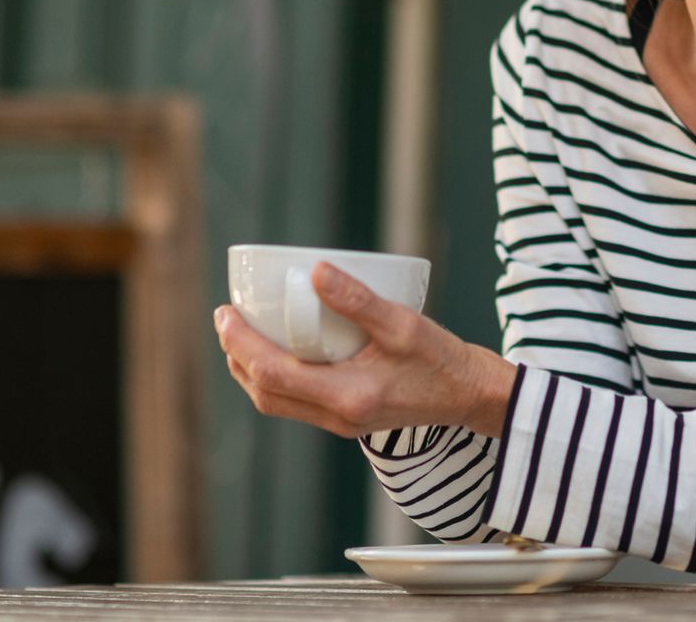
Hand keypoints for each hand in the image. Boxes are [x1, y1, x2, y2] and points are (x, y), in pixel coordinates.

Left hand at [214, 262, 517, 437]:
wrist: (470, 396)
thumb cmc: (442, 359)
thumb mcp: (403, 324)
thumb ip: (357, 300)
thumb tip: (313, 271)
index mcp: (346, 397)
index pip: (272, 373)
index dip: (240, 343)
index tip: (225, 313)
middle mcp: (337, 418)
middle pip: (265, 394)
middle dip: (236, 357)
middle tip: (227, 319)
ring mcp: (340, 424)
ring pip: (276, 403)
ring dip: (251, 371)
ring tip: (241, 335)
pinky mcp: (346, 420)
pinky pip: (295, 403)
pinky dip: (274, 378)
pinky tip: (277, 352)